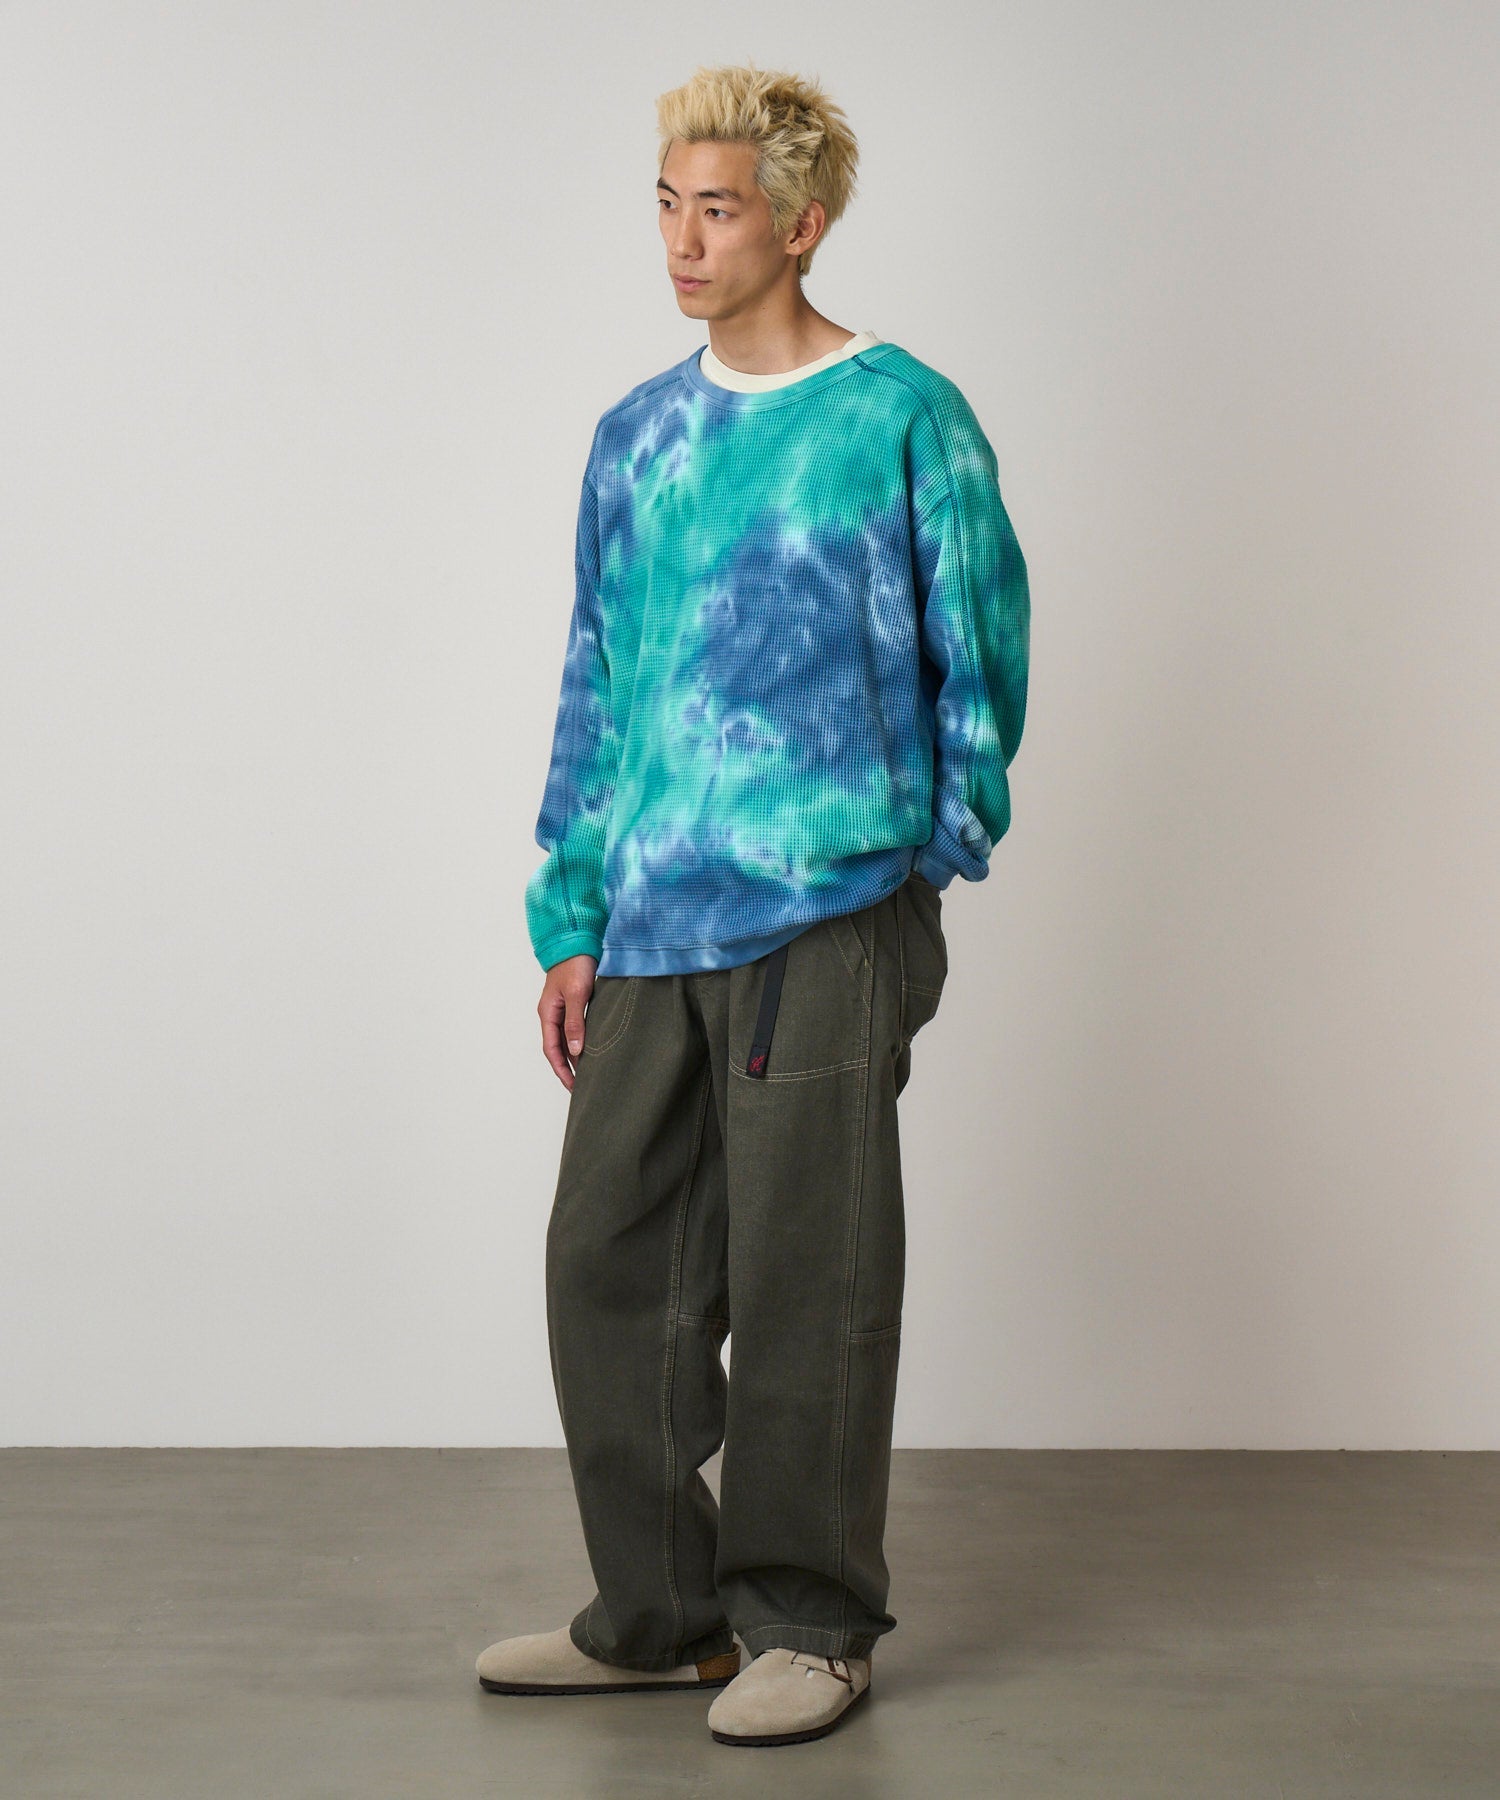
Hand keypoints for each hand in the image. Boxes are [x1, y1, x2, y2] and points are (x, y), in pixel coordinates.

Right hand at [539, 953, 598, 1090]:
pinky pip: (575, 1030)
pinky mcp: (573, 1004)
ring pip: (566, 1041)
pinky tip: (592, 1052)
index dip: (562, 1070)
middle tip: (582, 1088)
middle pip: (557, 1049)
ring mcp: (562, 1009)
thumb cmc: (576, 963)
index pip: (551, 1050)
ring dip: (575, 1058)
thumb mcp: (577, 993)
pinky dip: (582, 1044)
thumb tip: (576, 1051)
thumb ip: (575, 1022)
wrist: (578, 939)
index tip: (573, 1087)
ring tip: (589, 1076)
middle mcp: (552, 1014)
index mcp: (548, 1013)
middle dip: (568, 1069)